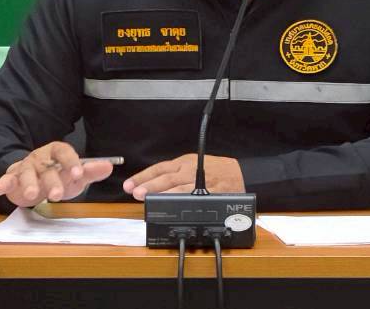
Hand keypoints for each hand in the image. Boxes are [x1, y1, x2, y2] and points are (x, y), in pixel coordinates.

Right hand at [0, 141, 113, 206]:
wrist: (34, 180)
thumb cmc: (58, 176)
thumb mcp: (75, 175)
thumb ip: (90, 172)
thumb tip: (110, 166)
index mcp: (57, 152)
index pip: (65, 152)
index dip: (72, 161)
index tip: (80, 173)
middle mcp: (41, 158)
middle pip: (46, 167)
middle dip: (52, 180)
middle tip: (57, 194)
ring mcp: (25, 167)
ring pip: (26, 173)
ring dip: (28, 183)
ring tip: (31, 195)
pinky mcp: (12, 178)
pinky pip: (6, 179)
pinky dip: (1, 183)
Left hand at [122, 154, 243, 199]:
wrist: (240, 173)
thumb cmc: (215, 170)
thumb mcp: (194, 164)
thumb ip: (175, 174)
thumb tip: (151, 185)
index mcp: (184, 162)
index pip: (159, 168)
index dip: (143, 176)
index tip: (129, 185)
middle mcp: (190, 170)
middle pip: (166, 177)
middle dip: (149, 185)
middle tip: (135, 192)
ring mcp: (200, 182)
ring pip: (177, 187)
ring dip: (161, 194)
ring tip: (147, 200)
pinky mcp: (209, 192)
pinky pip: (193, 198)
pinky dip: (181, 202)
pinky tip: (172, 207)